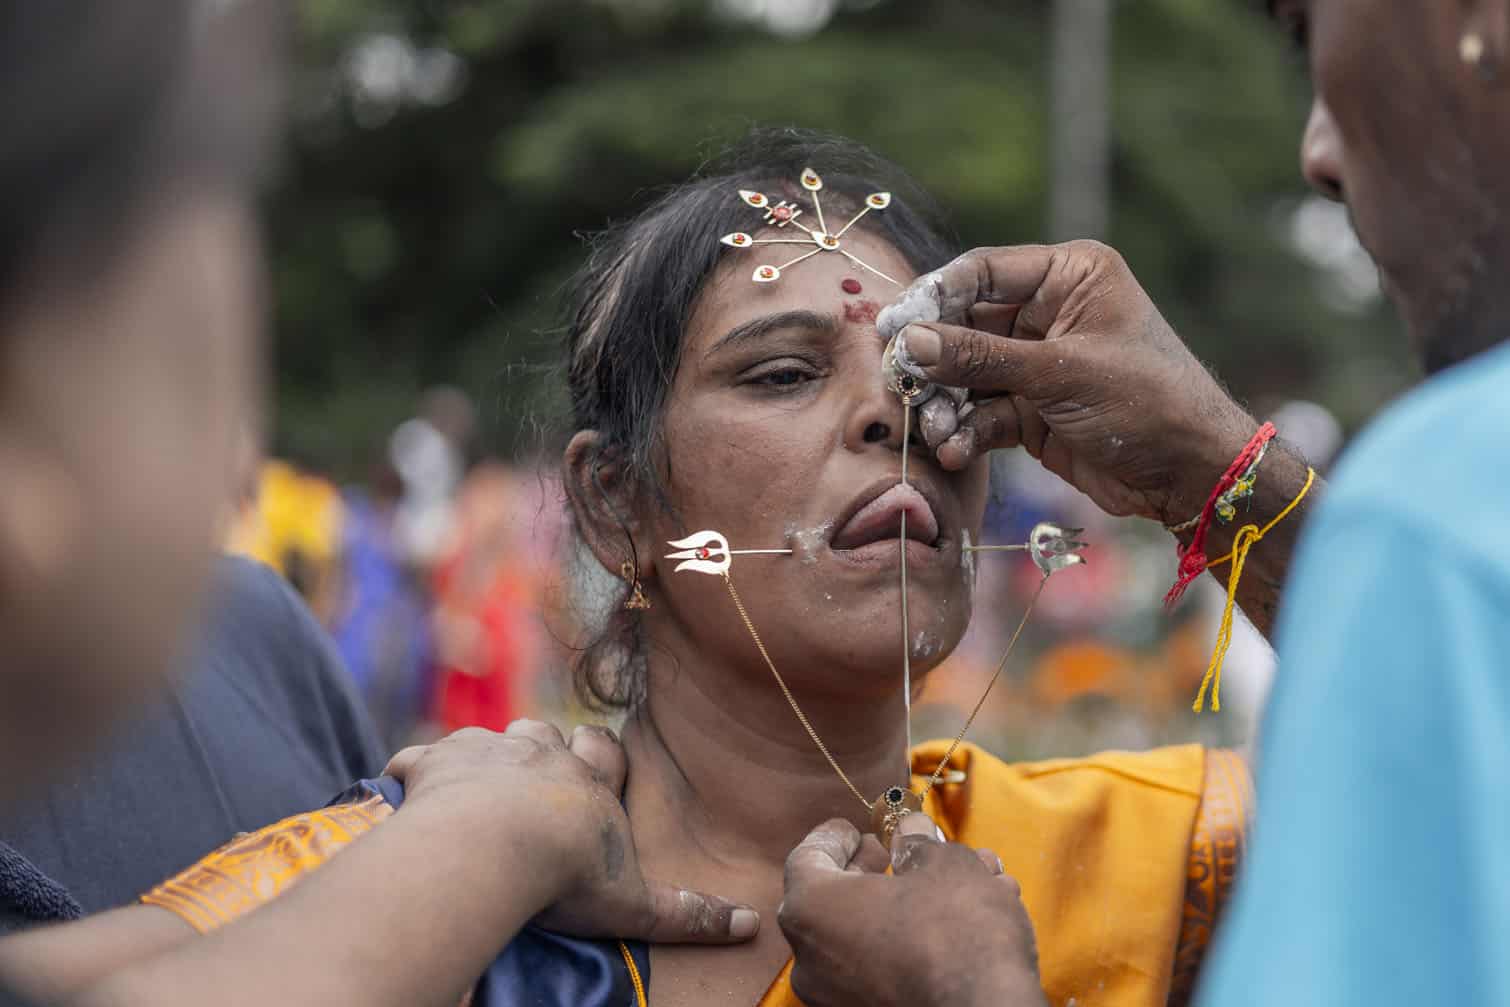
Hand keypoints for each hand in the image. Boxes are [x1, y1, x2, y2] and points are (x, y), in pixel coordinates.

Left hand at [386, 721, 758, 943]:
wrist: (492, 846)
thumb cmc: (568, 875)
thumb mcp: (634, 904)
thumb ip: (690, 913)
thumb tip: (753, 923)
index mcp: (588, 780)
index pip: (604, 751)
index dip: (600, 759)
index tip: (595, 771)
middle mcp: (540, 752)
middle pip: (545, 734)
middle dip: (541, 752)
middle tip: (531, 787)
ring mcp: (485, 752)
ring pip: (488, 739)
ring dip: (482, 760)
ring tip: (472, 796)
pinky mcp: (434, 763)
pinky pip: (418, 759)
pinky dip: (414, 775)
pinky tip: (408, 796)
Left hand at [778, 815, 1046, 1006]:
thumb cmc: (954, 932)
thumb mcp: (942, 864)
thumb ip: (917, 844)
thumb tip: (909, 835)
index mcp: (811, 909)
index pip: (808, 858)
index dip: (835, 838)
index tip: (856, 829)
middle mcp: (812, 960)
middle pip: (844, 899)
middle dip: (886, 871)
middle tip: (905, 852)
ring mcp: (838, 998)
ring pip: (876, 935)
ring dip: (916, 904)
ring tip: (965, 882)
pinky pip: (889, 968)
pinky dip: (919, 943)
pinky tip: (966, 926)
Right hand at [878, 241, 1257, 524]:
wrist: (1190, 474)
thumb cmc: (1146, 402)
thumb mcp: (1060, 373)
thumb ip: (981, 357)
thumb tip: (910, 342)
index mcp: (1069, 276)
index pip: (982, 272)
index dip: (933, 297)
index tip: (894, 326)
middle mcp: (1049, 312)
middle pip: (965, 325)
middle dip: (933, 360)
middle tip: (900, 384)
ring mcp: (1037, 363)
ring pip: (967, 374)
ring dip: (945, 403)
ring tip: (932, 429)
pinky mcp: (1031, 410)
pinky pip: (981, 412)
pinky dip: (965, 430)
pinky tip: (954, 450)